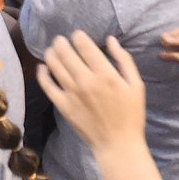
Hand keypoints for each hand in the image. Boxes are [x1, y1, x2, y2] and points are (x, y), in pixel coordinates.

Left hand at [37, 32, 146, 151]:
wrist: (118, 144)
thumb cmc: (131, 114)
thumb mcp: (136, 85)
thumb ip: (123, 60)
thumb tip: (110, 40)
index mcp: (105, 74)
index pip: (84, 46)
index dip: (78, 36)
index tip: (77, 35)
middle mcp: (86, 81)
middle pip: (66, 53)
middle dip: (61, 42)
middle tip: (60, 40)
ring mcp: (72, 94)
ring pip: (54, 66)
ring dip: (51, 53)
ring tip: (52, 50)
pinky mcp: (64, 106)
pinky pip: (48, 86)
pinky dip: (42, 74)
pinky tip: (42, 68)